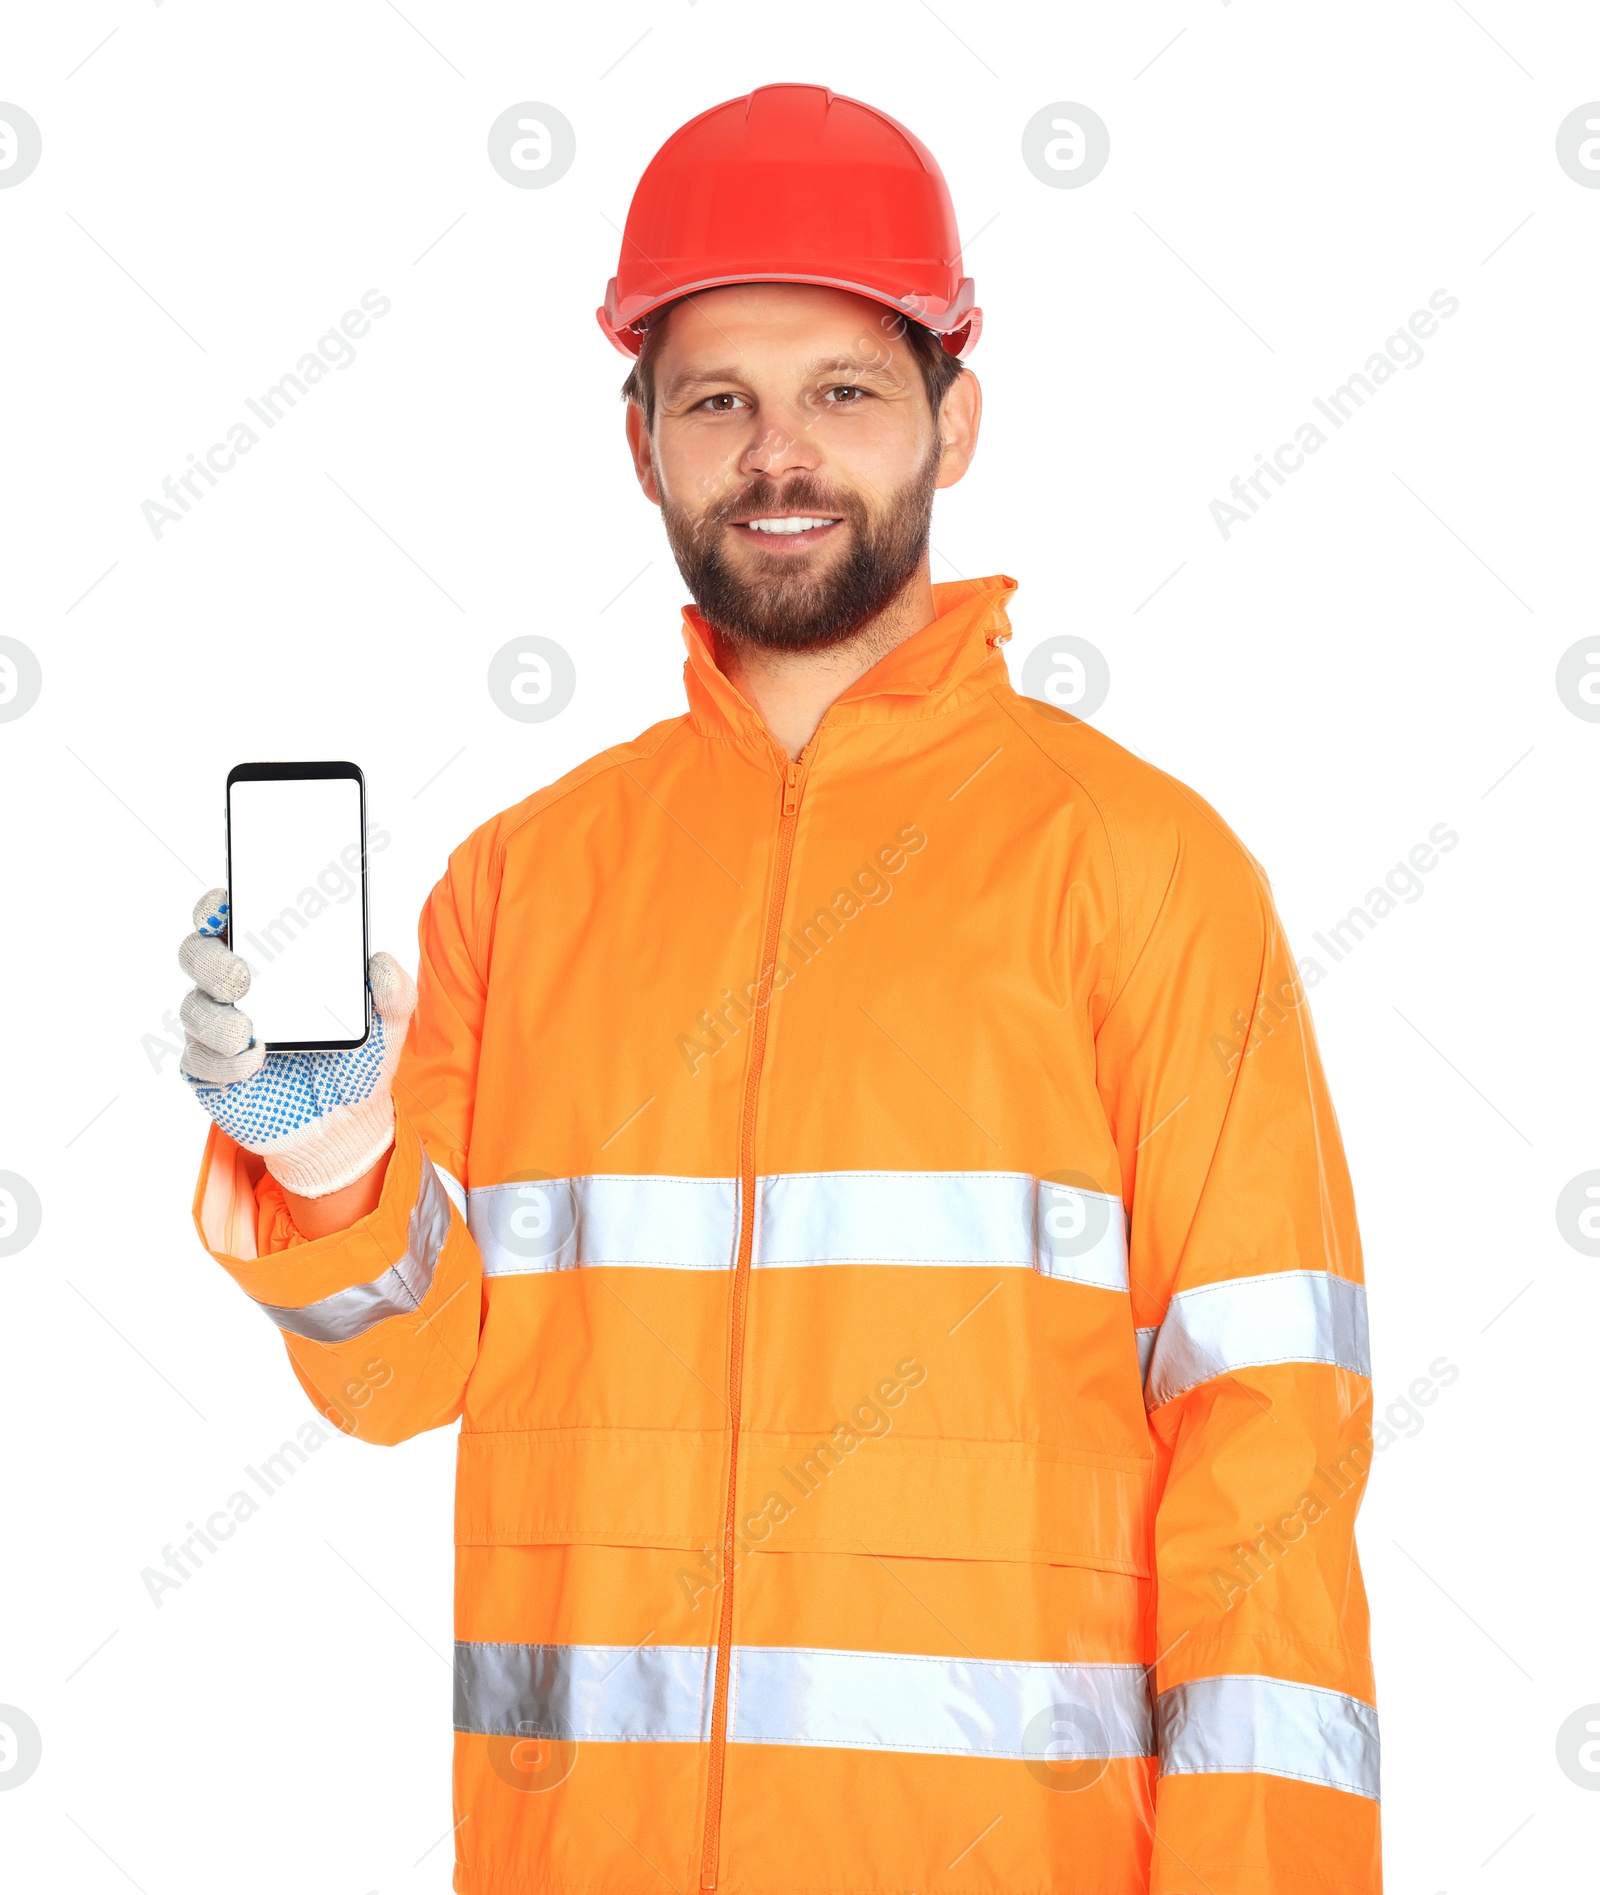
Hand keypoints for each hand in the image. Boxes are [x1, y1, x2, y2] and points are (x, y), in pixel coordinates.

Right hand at [177, 887, 416, 1198]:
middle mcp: (236, 988)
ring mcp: (217, 1028)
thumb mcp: (387, 1022)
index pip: (229, 919)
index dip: (215, 907)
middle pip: (196, 955)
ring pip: (193, 1008)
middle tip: (242, 978)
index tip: (223, 908)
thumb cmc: (357, 1056)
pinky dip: (223, 1061)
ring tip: (249, 1031)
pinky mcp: (210, 1071)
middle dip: (211, 961)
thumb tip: (380, 963)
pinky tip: (252, 1063)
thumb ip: (393, 990)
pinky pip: (198, 1060)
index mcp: (273, 959)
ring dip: (217, 1018)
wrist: (345, 1121)